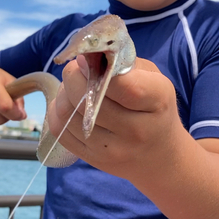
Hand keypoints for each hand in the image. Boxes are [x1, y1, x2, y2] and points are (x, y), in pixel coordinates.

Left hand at [48, 56, 180, 182]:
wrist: (160, 156)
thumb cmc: (155, 109)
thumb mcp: (154, 80)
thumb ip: (124, 65)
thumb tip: (84, 59)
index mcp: (157, 102)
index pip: (121, 84)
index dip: (97, 68)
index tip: (89, 59)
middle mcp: (136, 130)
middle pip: (86, 99)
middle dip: (73, 76)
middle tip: (78, 69)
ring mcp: (113, 149)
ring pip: (68, 113)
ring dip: (63, 92)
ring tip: (74, 86)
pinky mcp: (93, 159)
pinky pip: (60, 129)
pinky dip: (58, 111)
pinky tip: (70, 104)